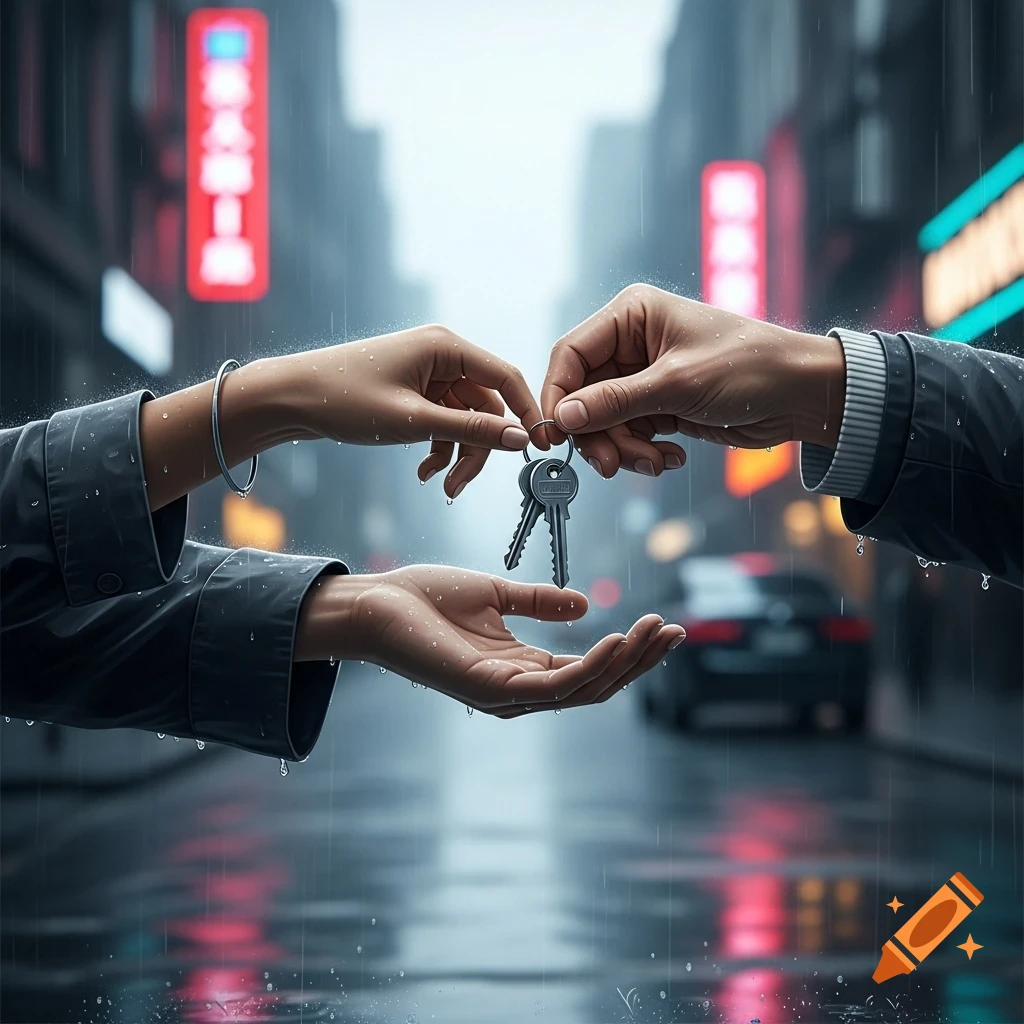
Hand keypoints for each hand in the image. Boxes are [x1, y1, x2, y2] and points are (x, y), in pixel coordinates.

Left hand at [142, 325, 542, 509]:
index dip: (526, 413)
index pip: (505, 378)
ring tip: (439, 485)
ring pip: (464, 420)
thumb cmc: (345, 400)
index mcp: (445, 347)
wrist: (290, 399)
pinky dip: (439, 448)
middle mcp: (442, 356)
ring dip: (457, 454)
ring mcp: (427, 374)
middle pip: (485, 407)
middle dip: (478, 448)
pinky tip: (424, 473)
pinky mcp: (414, 392)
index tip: (539, 448)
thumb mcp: (413, 422)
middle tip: (460, 486)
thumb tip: (521, 438)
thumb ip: (470, 431)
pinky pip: (443, 422)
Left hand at [296, 566, 684, 717]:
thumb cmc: (425, 598)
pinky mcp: (492, 690)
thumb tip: (584, 604)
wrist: (376, 603)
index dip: (628, 650)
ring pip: (583, 690)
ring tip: (656, 631)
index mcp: (522, 666)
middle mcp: (520, 689)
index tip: (662, 623)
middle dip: (639, 661)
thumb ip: (537, 602)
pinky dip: (591, 666)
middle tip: (674, 631)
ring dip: (625, 662)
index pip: (588, 668)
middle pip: (596, 684)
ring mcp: (507, 695)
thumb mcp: (495, 593)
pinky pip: (556, 686)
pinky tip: (615, 641)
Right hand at [540, 284, 845, 477]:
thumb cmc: (749, 367)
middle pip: (583, 395)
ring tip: (653, 462)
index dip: (558, 396)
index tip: (554, 436)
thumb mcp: (676, 384)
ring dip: (622, 449)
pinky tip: (669, 458)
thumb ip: (614, 402)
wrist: (802, 395)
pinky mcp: (658, 405)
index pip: (570, 354)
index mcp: (631, 315)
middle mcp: (631, 343)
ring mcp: (644, 377)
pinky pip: (629, 434)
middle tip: (610, 464)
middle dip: (596, 433)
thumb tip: (561, 418)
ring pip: (603, 421)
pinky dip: (642, 452)